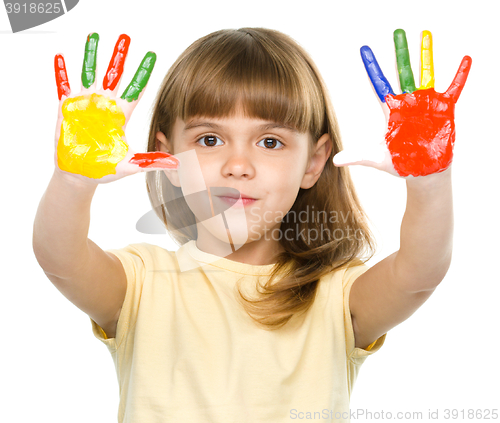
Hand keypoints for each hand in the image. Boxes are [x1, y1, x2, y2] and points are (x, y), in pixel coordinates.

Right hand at [54, 33, 178, 184]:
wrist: (80, 174)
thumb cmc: (104, 168)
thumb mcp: (130, 165)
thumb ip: (151, 161)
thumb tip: (176, 164)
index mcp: (120, 115)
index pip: (134, 90)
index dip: (142, 74)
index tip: (152, 57)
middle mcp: (104, 105)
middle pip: (114, 76)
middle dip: (120, 57)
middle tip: (126, 38)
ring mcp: (85, 105)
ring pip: (90, 74)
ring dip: (92, 56)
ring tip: (94, 37)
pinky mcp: (68, 109)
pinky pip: (64, 86)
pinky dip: (62, 73)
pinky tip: (61, 57)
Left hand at [333, 29, 471, 177]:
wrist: (423, 170)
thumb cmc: (400, 161)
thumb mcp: (376, 158)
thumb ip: (357, 156)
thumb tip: (335, 160)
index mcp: (391, 110)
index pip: (379, 84)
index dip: (372, 68)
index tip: (364, 51)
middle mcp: (408, 102)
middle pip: (402, 72)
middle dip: (399, 53)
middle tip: (397, 33)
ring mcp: (426, 103)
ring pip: (426, 74)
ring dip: (426, 55)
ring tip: (425, 35)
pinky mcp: (443, 109)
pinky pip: (453, 89)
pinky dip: (459, 76)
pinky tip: (465, 60)